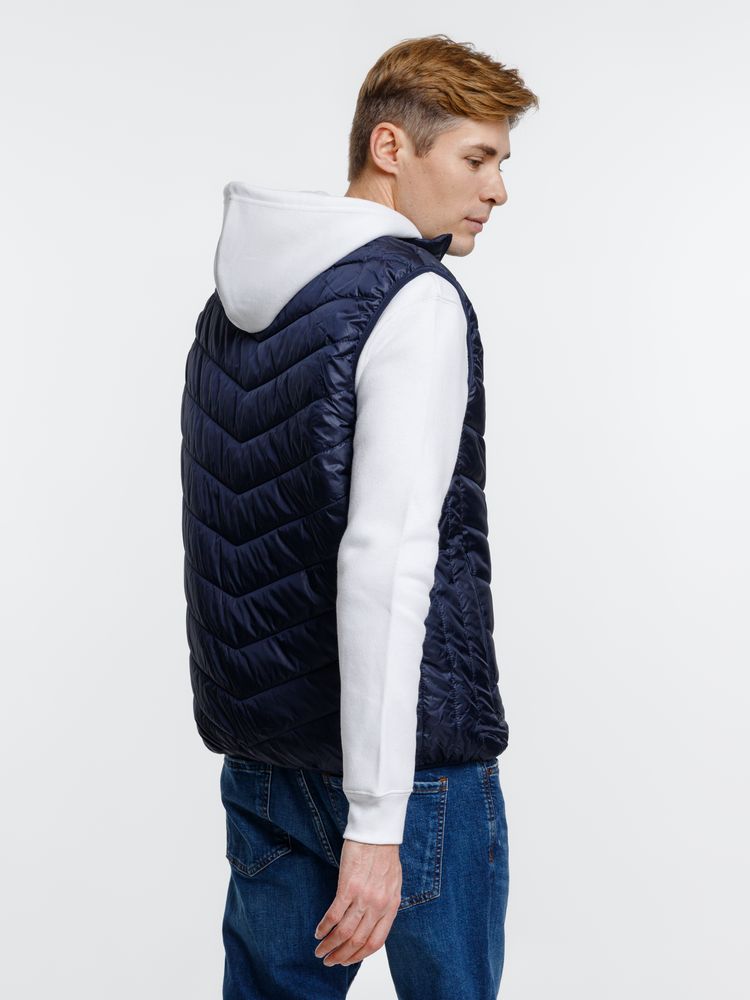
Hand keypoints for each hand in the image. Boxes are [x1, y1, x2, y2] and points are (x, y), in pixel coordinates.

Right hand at [313, 839, 401, 966]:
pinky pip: (335, 915)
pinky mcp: (348, 886)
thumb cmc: (384, 854)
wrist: (377, 832)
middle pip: (358, 941)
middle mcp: (378, 906)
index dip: (360, 956)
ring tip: (320, 951)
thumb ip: (384, 904)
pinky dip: (325, 927)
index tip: (347, 961)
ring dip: (330, 945)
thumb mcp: (392, 884)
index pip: (376, 942)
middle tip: (329, 961)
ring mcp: (363, 897)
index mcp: (391, 906)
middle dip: (342, 956)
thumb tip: (372, 921)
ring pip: (345, 932)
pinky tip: (318, 932)